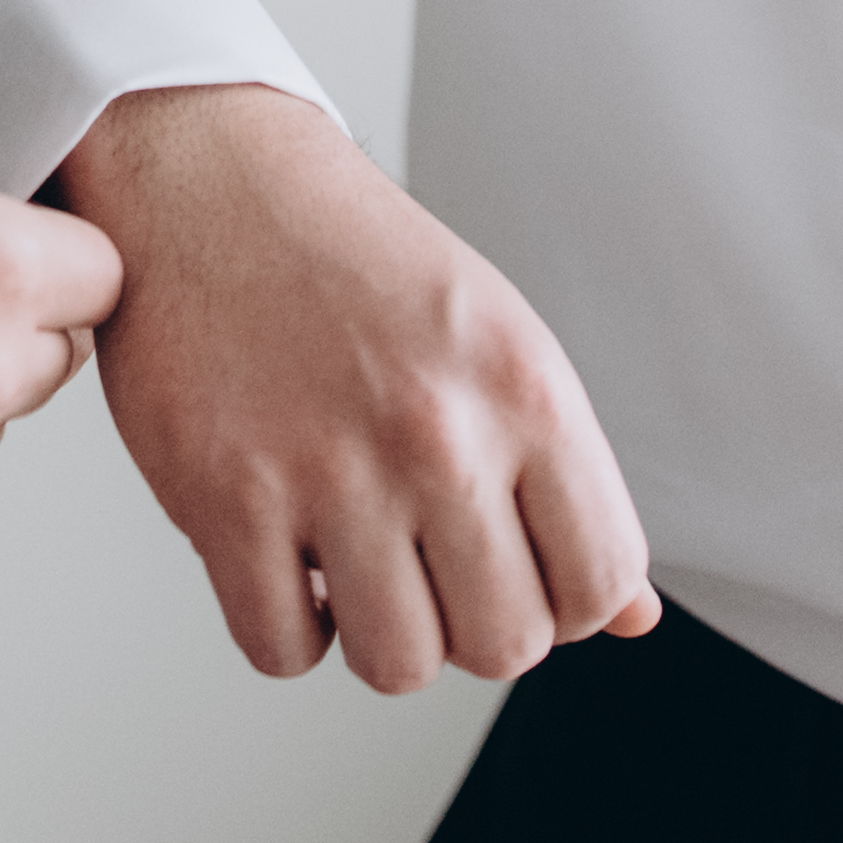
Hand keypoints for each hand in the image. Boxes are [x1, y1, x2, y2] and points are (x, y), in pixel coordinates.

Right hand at [54, 82, 656, 691]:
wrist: (211, 177)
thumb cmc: (353, 259)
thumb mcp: (495, 338)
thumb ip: (565, 478)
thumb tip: (632, 613)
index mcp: (523, 387)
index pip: (601, 583)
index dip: (567, 605)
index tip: (525, 576)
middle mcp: (438, 431)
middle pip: (505, 646)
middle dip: (471, 624)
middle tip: (432, 567)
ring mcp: (329, 469)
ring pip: (398, 666)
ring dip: (378, 633)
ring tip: (357, 562)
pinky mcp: (225, 498)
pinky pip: (282, 650)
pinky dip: (287, 628)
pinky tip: (288, 560)